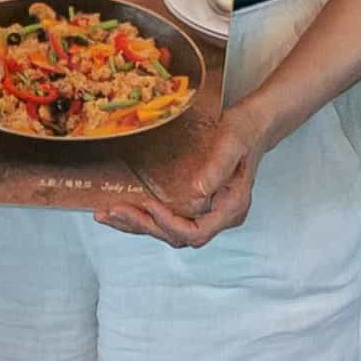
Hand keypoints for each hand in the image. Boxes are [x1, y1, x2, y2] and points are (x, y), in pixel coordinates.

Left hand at [114, 114, 261, 248]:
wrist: (254, 124)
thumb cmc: (244, 130)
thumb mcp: (231, 142)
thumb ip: (217, 168)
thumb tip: (197, 193)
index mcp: (231, 207)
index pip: (197, 232)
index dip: (169, 224)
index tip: (149, 204)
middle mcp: (220, 215)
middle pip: (178, 236)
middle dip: (143, 225)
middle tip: (112, 211)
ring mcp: (208, 212)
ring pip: (170, 231)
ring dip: (137, 225)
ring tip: (106, 214)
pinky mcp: (197, 204)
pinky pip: (169, 218)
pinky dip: (144, 216)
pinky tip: (121, 209)